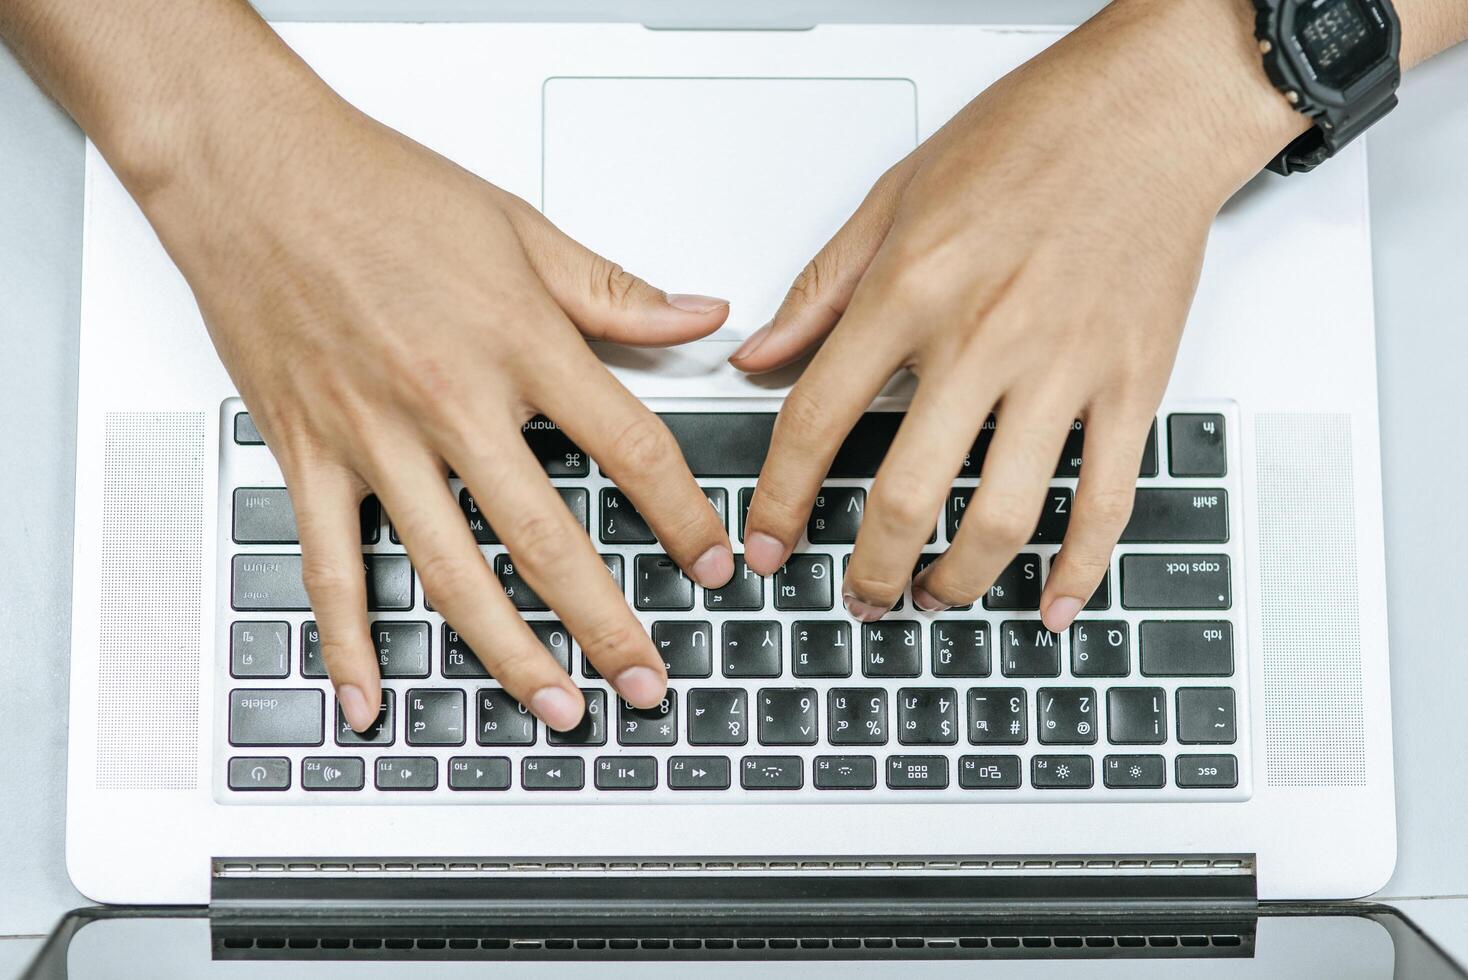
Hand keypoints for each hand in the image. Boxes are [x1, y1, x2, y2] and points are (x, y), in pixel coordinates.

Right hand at [146, 91, 733, 730]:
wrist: (251, 167)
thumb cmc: (380, 189)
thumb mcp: (520, 228)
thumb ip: (615, 291)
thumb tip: (700, 318)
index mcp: (518, 343)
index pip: (628, 449)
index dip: (682, 514)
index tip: (710, 562)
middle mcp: (449, 402)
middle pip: (547, 538)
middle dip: (607, 623)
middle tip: (646, 682)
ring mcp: (374, 439)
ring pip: (450, 573)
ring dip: (509, 653)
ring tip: (556, 707)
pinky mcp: (308, 455)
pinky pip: (329, 567)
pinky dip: (348, 641)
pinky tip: (371, 698)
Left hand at [731, 0, 1303, 628]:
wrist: (1149, 108)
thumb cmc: (1027, 137)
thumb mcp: (894, 197)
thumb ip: (821, 290)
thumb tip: (760, 358)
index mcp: (909, 291)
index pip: (817, 420)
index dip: (779, 498)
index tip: (767, 542)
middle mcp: (981, 338)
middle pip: (905, 493)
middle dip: (868, 568)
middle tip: (857, 594)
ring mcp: (1063, 369)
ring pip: (1002, 515)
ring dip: (958, 579)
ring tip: (933, 597)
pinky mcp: (1131, 383)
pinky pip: (1104, 498)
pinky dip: (1079, 566)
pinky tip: (1054, 602)